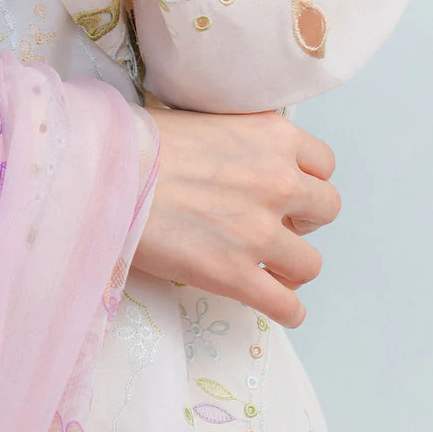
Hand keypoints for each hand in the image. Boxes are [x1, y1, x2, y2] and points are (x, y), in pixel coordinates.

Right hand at [132, 106, 341, 326]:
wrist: (107, 172)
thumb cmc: (142, 141)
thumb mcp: (207, 121)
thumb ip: (241, 143)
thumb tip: (241, 162)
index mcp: (273, 137)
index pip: (324, 164)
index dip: (305, 179)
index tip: (286, 189)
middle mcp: (279, 181)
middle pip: (326, 210)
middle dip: (302, 219)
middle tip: (271, 223)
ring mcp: (260, 232)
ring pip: (310, 263)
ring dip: (291, 266)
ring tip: (268, 267)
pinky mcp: (236, 275)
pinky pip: (286, 305)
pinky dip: (287, 310)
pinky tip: (277, 307)